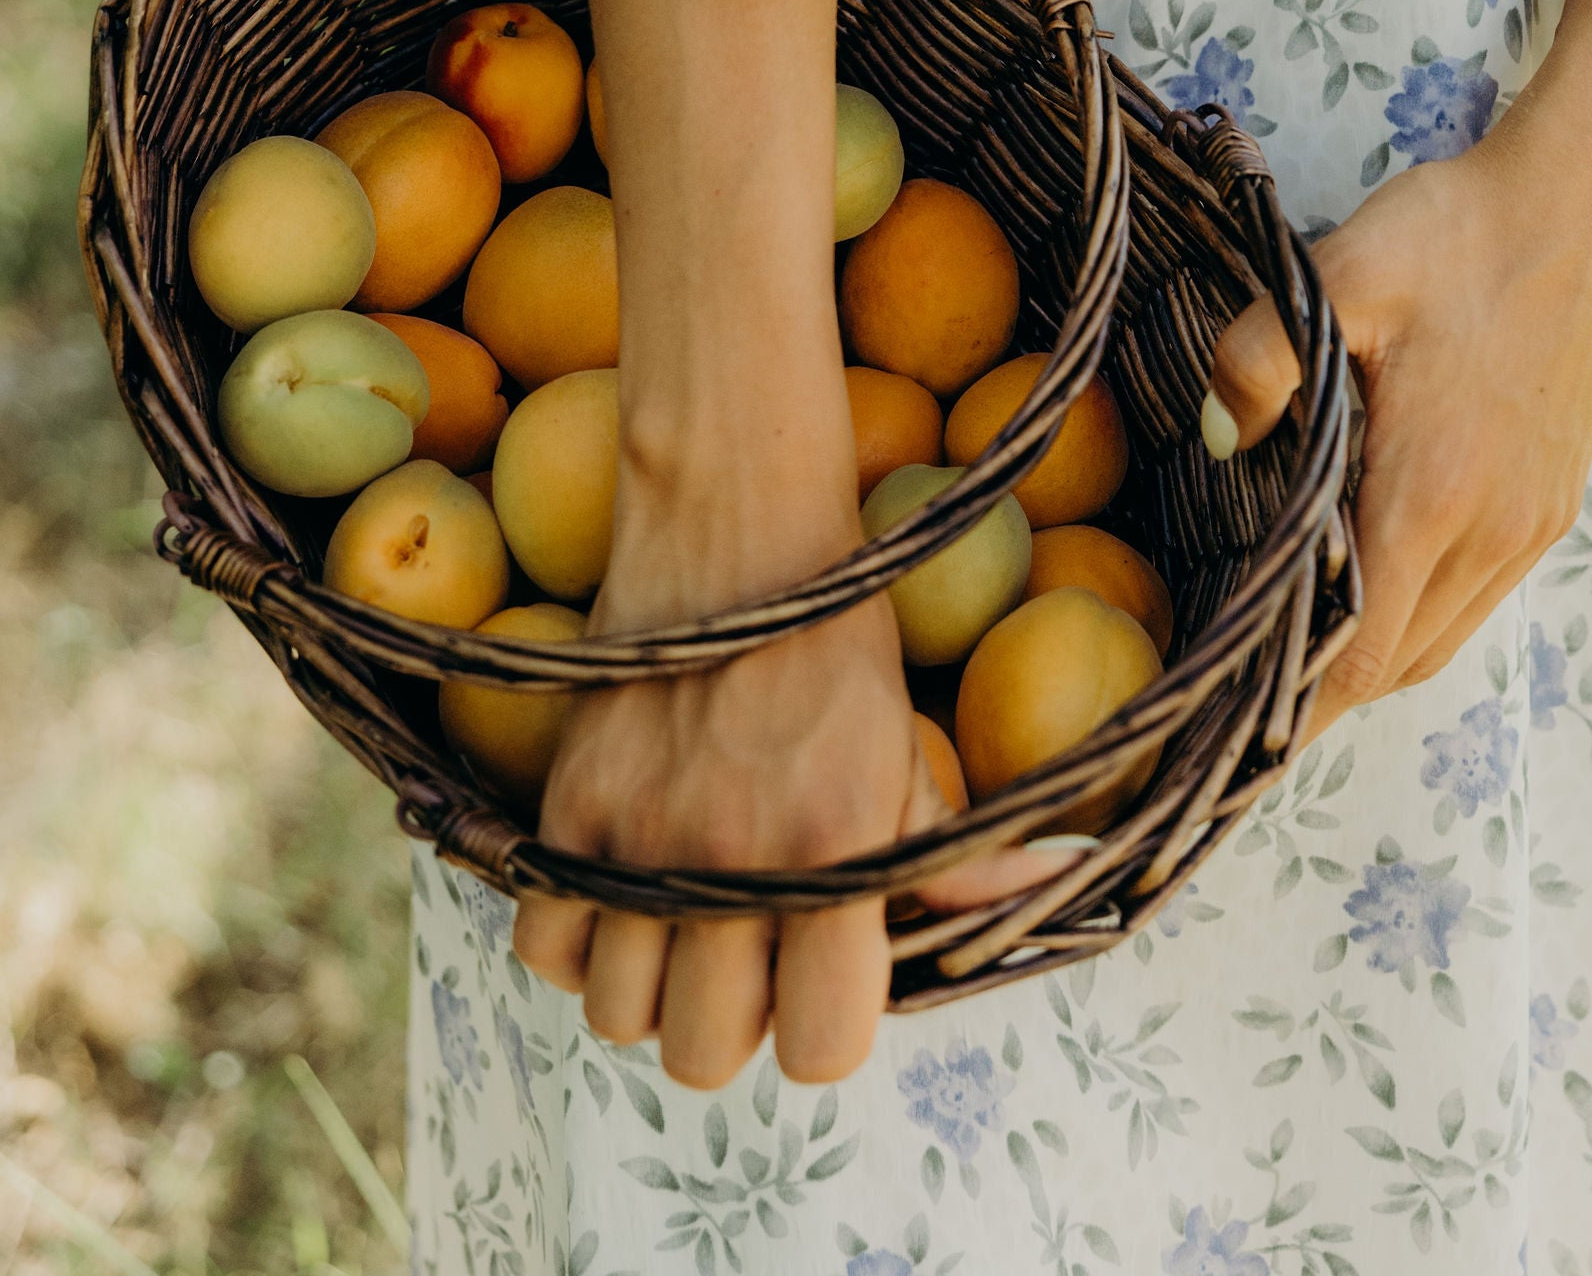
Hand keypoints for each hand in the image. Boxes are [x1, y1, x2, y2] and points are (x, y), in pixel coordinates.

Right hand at [513, 477, 1041, 1088]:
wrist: (735, 533)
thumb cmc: (835, 645)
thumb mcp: (907, 750)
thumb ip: (950, 859)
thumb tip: (1048, 887)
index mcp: (832, 852)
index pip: (821, 1050)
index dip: (825, 1026)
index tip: (824, 974)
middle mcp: (728, 860)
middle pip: (703, 1058)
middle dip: (733, 1018)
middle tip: (749, 949)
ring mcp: (637, 837)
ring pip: (616, 1019)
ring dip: (651, 984)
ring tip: (682, 916)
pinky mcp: (569, 807)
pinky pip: (544, 948)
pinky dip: (577, 936)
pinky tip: (622, 883)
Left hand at [1207, 86, 1591, 733]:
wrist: (1580, 205)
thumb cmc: (1456, 236)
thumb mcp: (1341, 271)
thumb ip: (1264, 356)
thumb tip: (1217, 437)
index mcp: (1433, 493)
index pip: (1359, 658)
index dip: (1296, 707)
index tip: (1234, 730)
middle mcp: (1492, 531)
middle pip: (1396, 668)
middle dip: (1320, 693)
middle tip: (1241, 686)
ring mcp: (1532, 523)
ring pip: (1441, 641)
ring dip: (1374, 657)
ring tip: (1296, 646)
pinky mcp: (1553, 503)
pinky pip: (1479, 597)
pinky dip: (1421, 613)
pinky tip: (1374, 574)